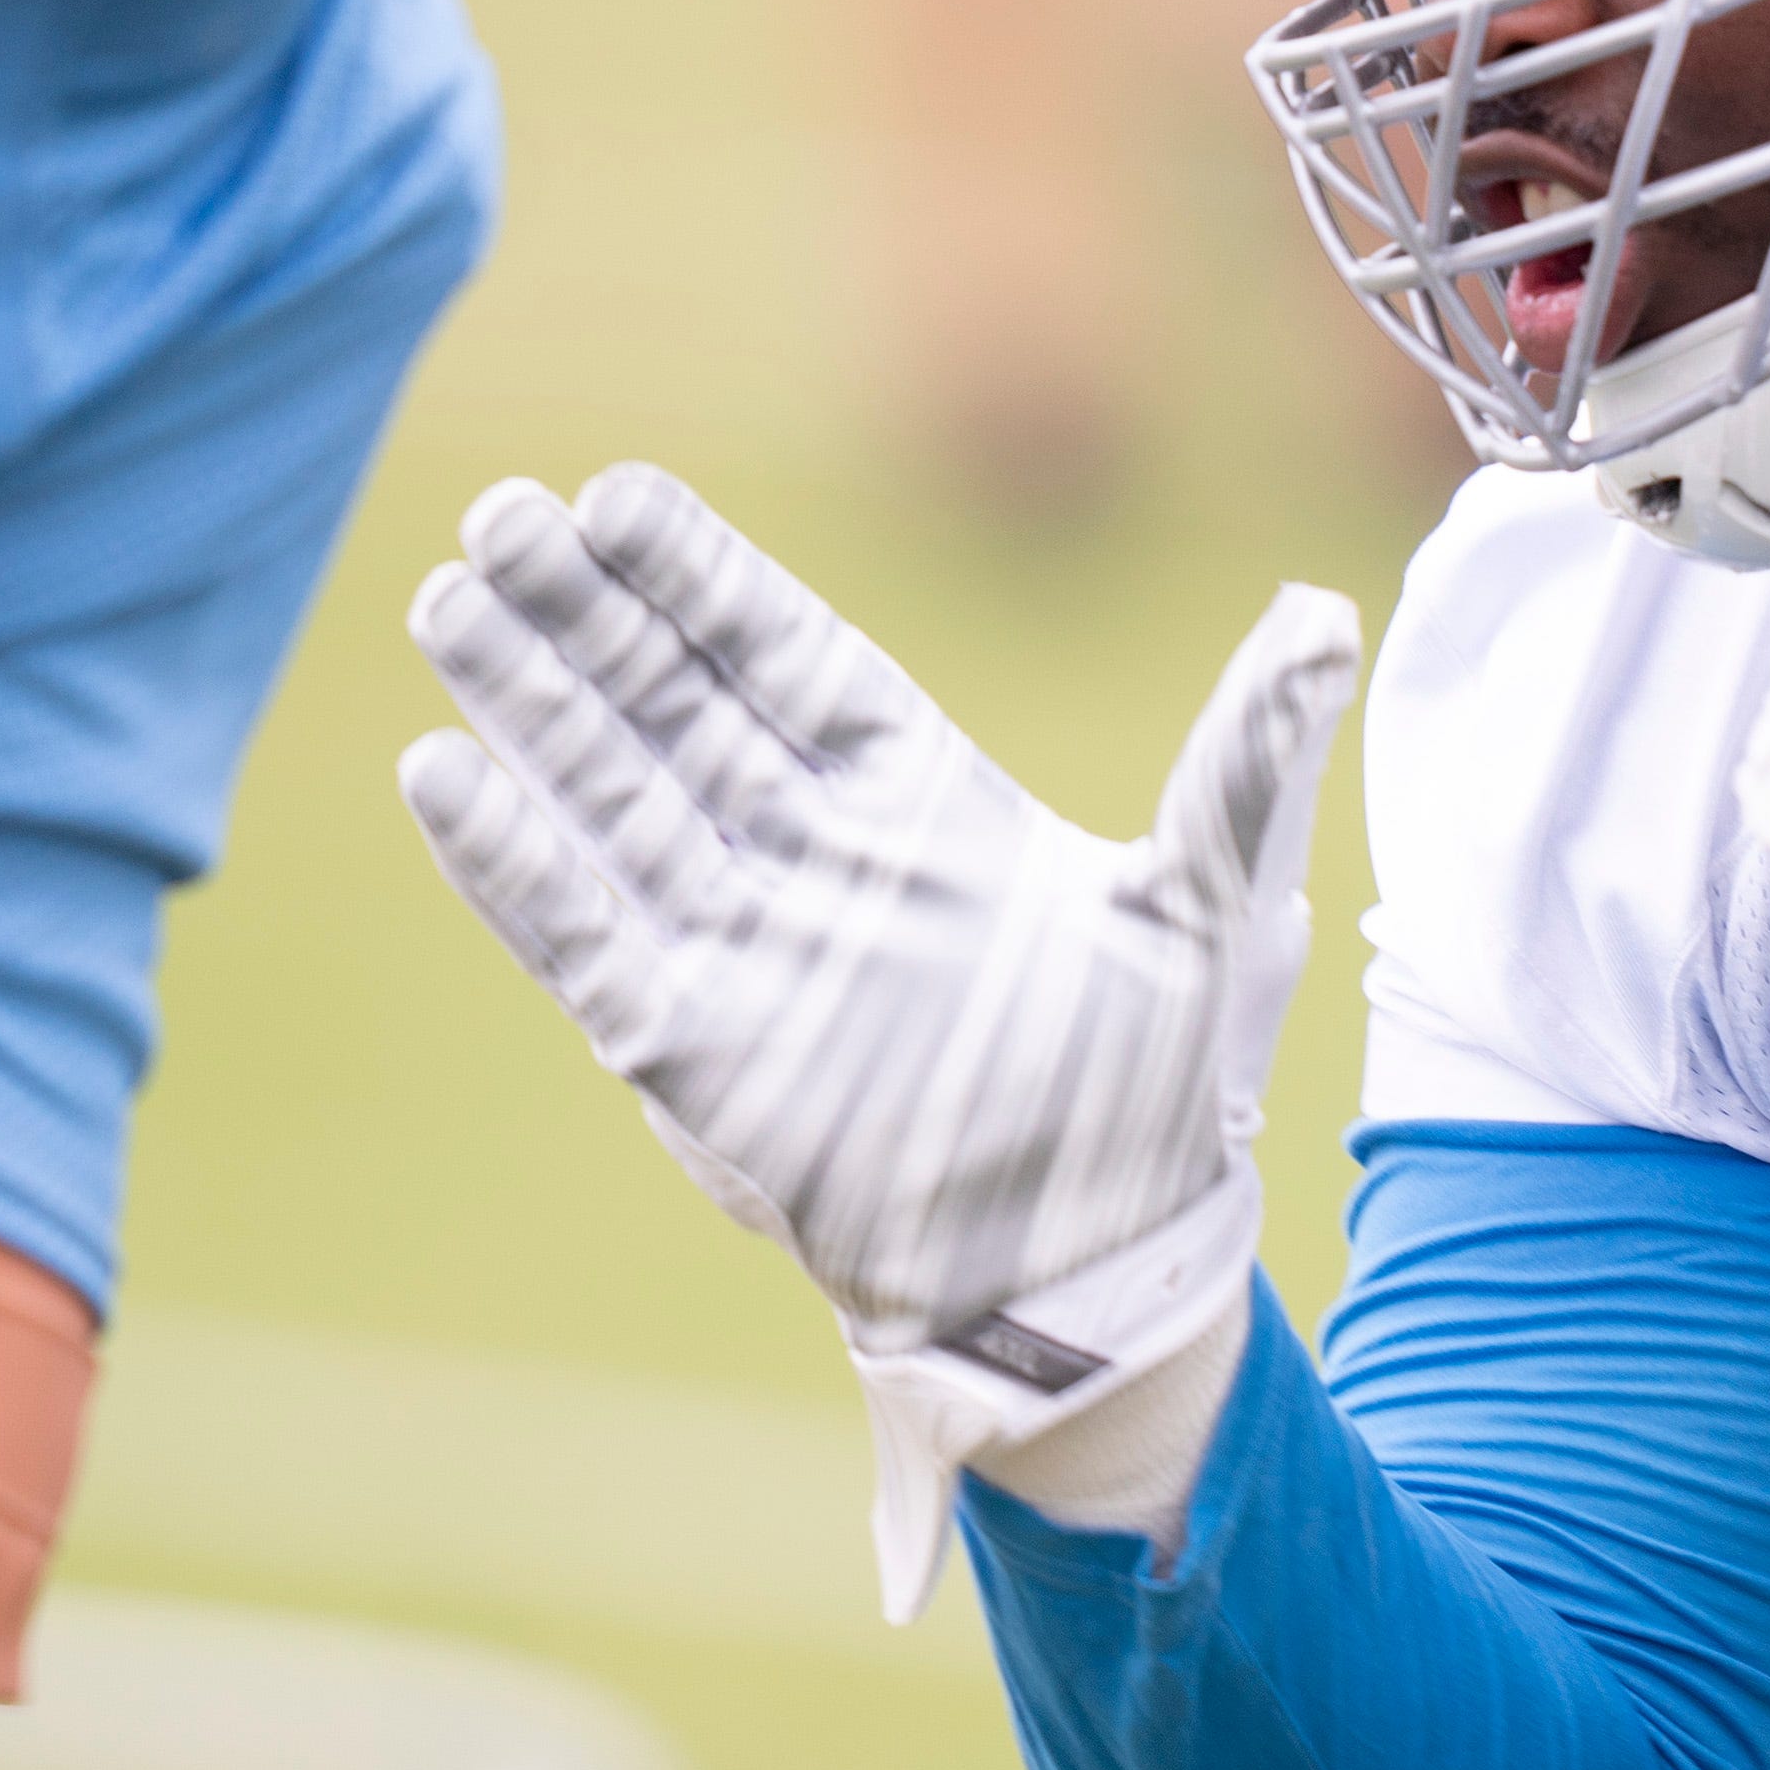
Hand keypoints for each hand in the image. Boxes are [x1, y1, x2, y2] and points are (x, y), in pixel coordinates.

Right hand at [406, 464, 1359, 1616]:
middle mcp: (814, 854)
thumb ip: (1245, 760)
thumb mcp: (1216, 910)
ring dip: (527, 704)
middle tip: (499, 514)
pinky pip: (579, 933)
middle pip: (672, 702)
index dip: (699, 577)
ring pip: (609, 795)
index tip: (616, 494)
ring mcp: (743, 943)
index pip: (787, 655)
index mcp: (921, 798)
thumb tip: (1330, 615)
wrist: (1093, 1275)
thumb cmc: (1160, 1094)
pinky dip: (511, 862)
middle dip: (585, 612)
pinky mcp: (689, 1046)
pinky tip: (439, 773)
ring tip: (444, 599)